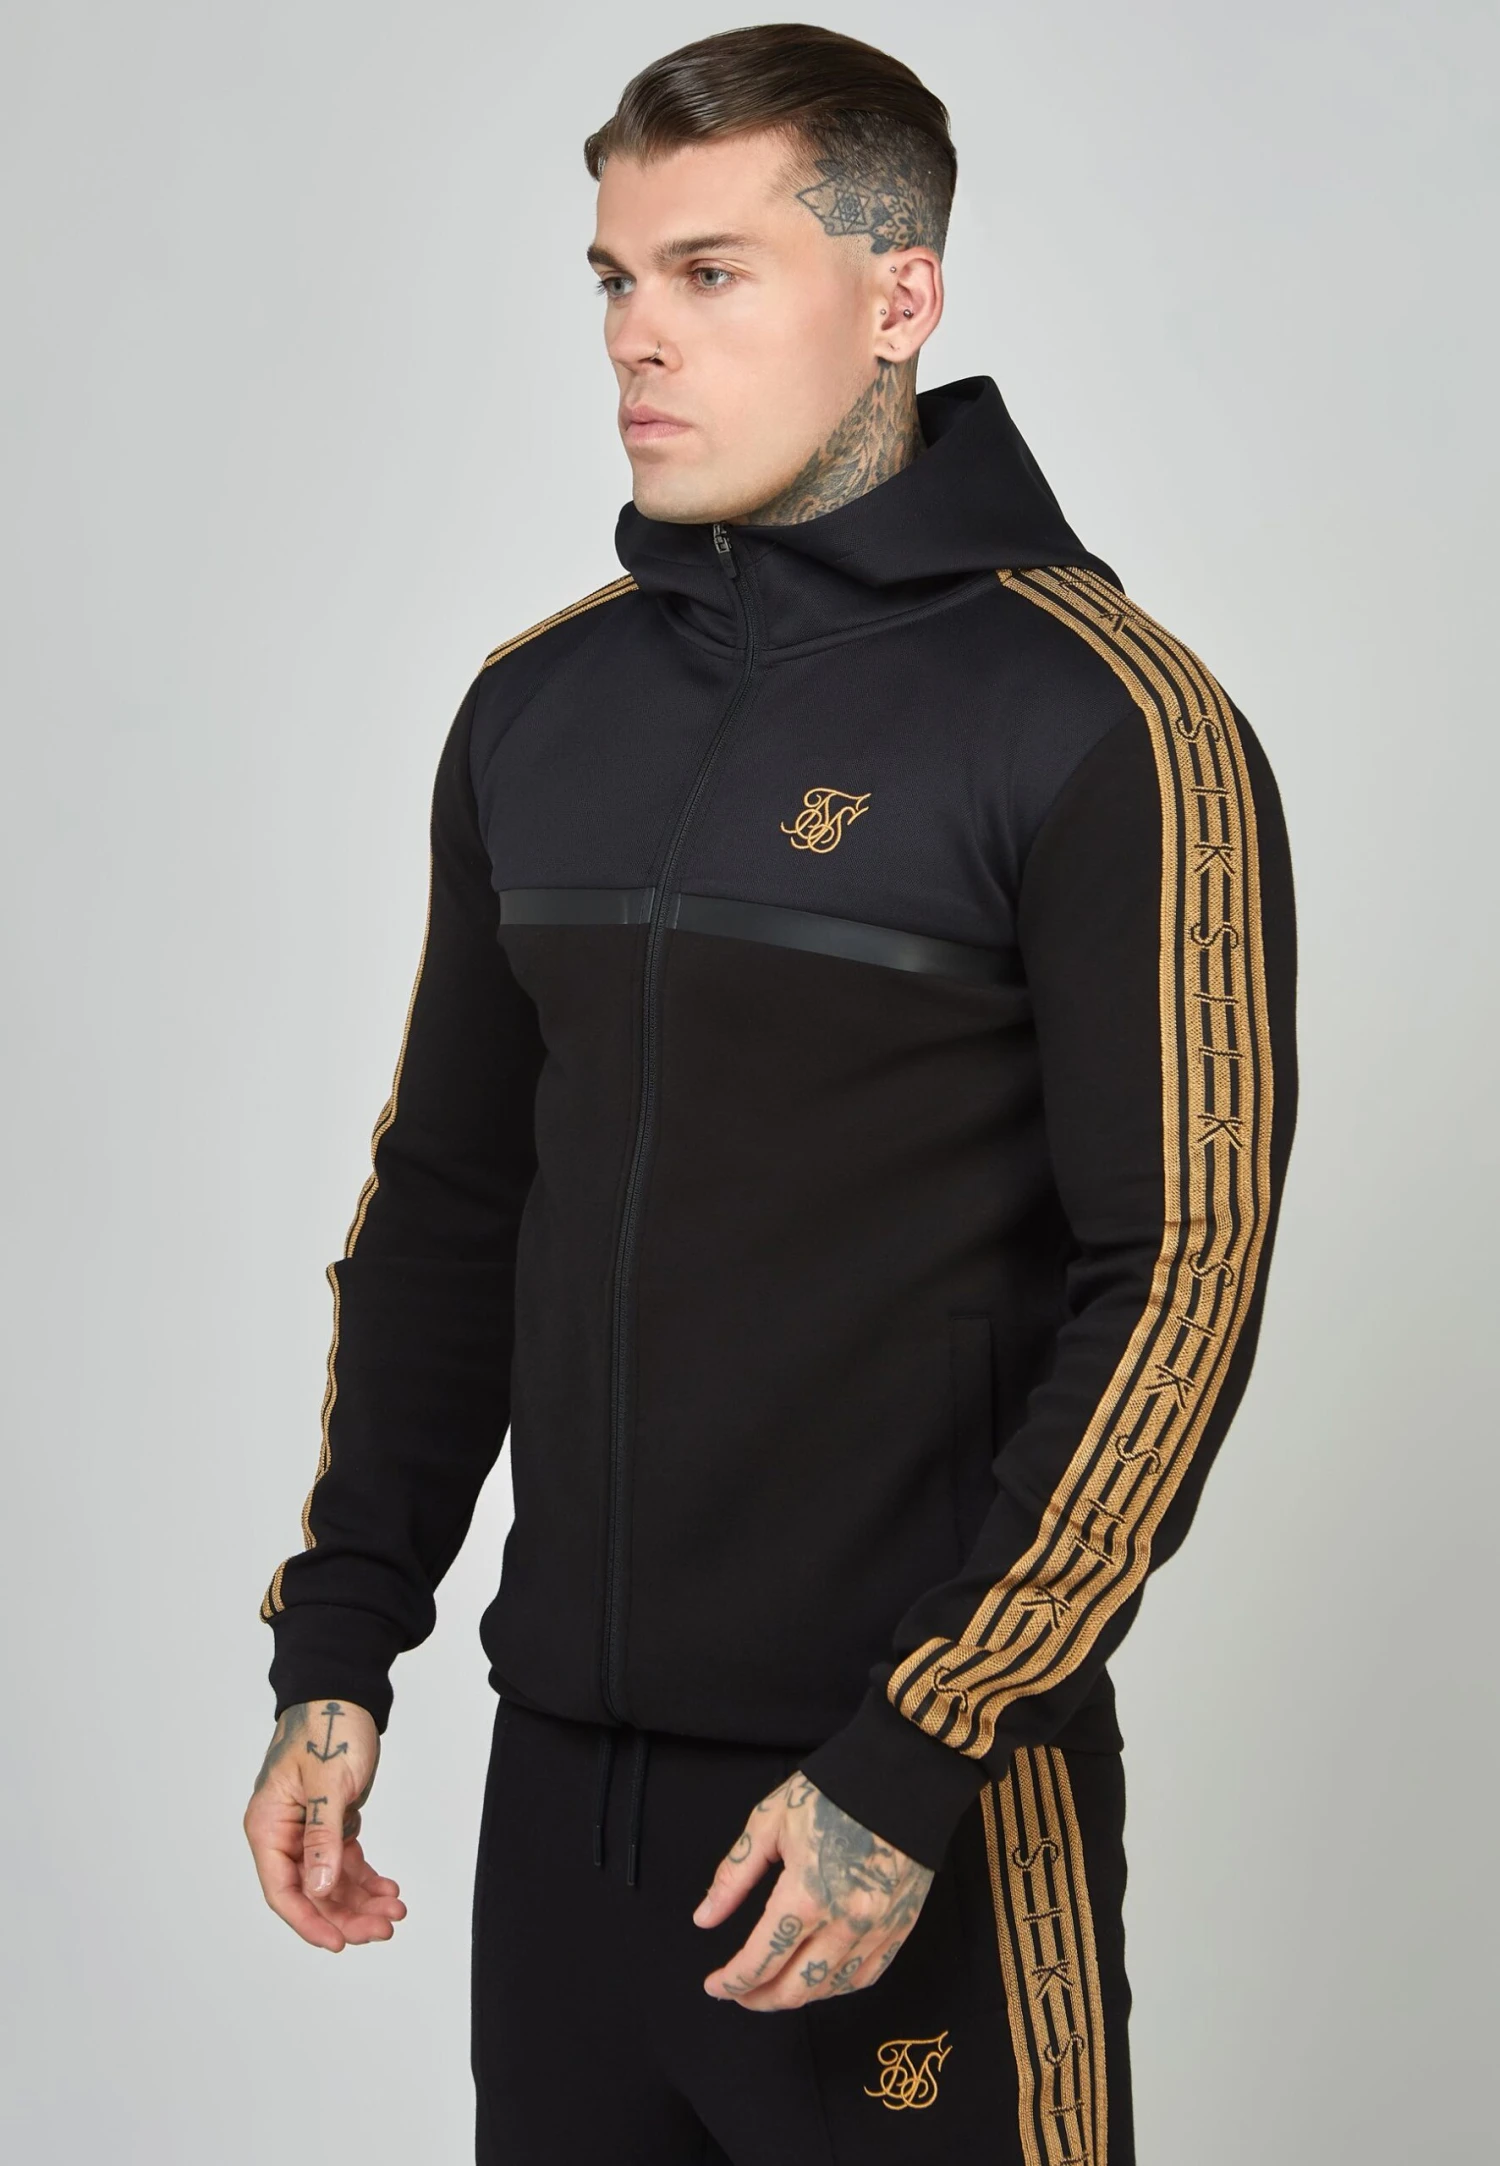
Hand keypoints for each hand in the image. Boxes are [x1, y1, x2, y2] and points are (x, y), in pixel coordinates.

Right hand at [242, 1698, 406, 1952]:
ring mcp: (306, 1830)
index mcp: (268, 1825)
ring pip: (330, 1882)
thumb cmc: (328, 1726)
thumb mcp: (327, 1784)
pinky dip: (365, 1878)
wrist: (343, 1693)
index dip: (309, 1921)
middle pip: (311, 1892)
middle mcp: (283, 1833)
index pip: (282, 1890)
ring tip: (395, 1911)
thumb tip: (317, 1890)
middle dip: (346, 1915)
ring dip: (361, 1900)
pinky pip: (344, 1863)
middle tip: (384, 1928)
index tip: (340, 1943)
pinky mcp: (330, 1823)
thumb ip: (322, 1838)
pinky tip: (389, 1890)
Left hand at [693, 1770, 932, 2010]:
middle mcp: (843, 1922)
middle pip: (794, 1989)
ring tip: (772, 1986)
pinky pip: (865, 1976)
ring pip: (829, 1989)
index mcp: (805, 1895)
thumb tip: (704, 1919)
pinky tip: (818, 1978)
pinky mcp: (900, 1926)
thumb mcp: (769, 1822)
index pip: (760, 1961)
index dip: (731, 1981)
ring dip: (795, 1997)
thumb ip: (734, 1876)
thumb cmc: (831, 1792)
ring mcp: (876, 1929)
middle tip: (738, 1992)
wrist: (900, 1776)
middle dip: (758, 1998)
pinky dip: (836, 1987)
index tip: (713, 1985)